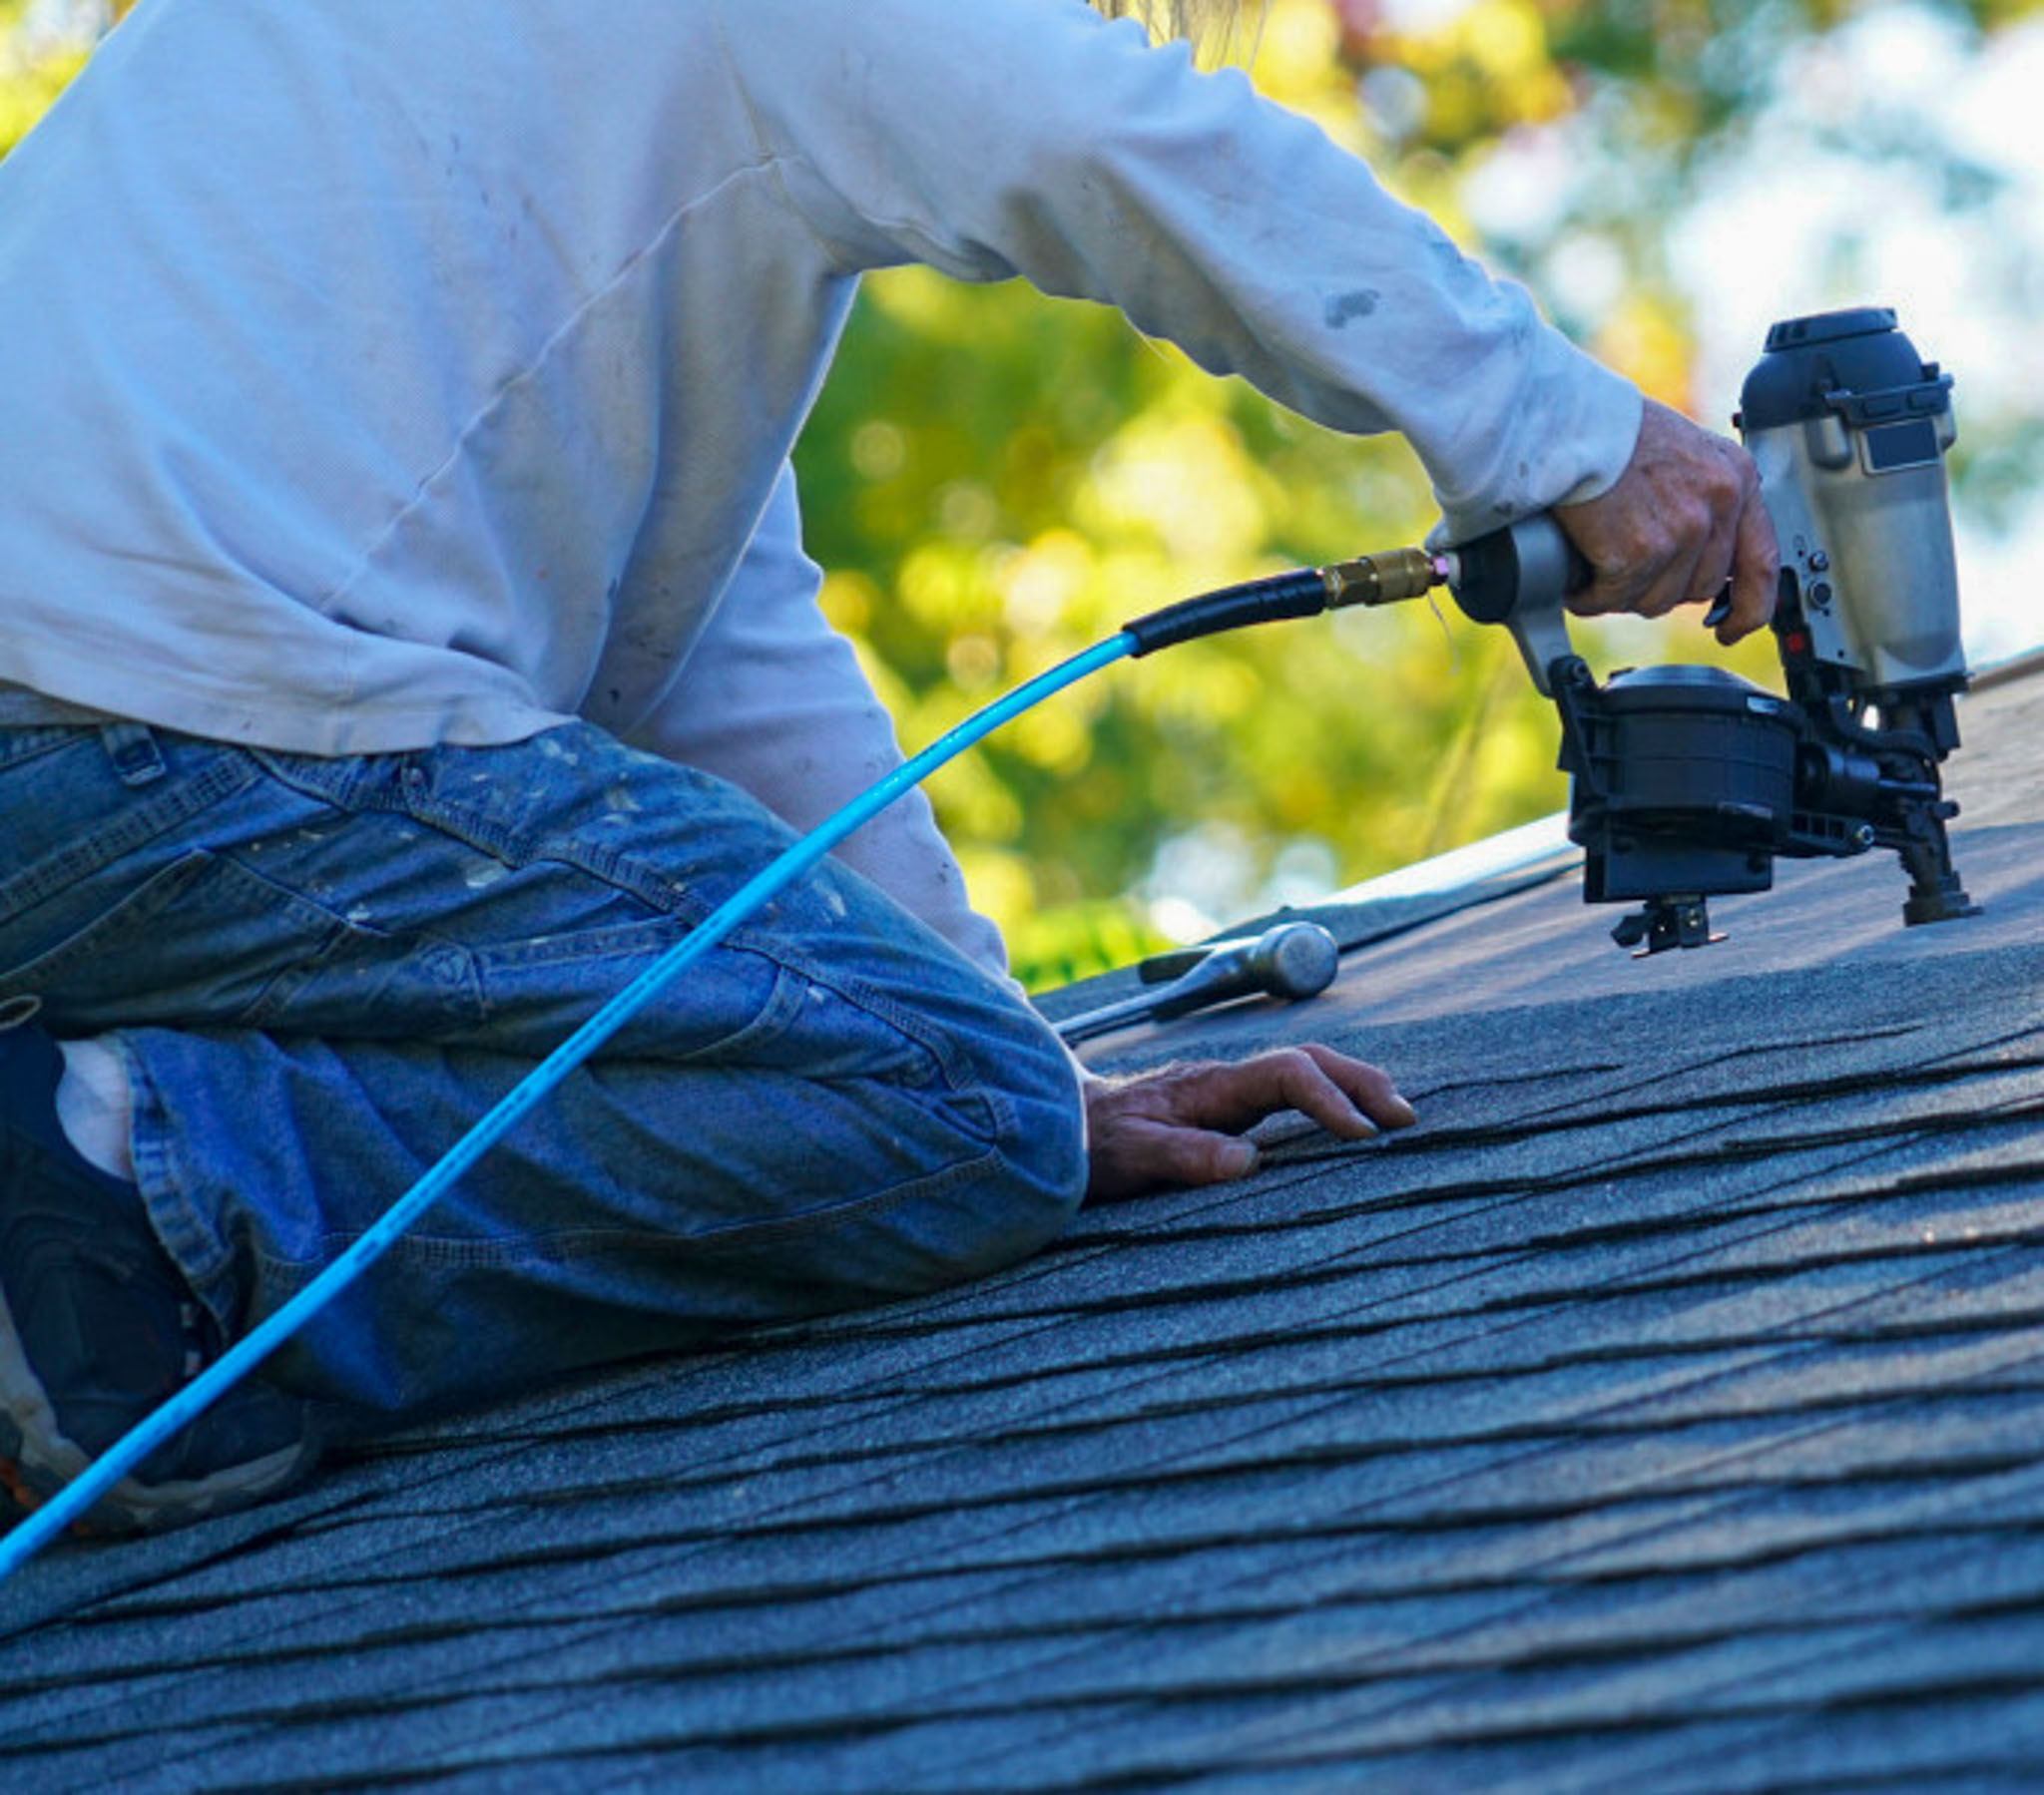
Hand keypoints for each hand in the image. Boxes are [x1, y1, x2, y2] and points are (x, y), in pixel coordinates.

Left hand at [1082, 1044, 1416, 1202]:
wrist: (1063, 1124)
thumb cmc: (1094, 1144)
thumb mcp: (1131, 1157)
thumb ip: (1184, 1156)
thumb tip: (1248, 1162)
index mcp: (1209, 1087)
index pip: (1285, 1074)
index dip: (1328, 1098)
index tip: (1361, 1134)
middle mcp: (1226, 1080)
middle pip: (1309, 1060)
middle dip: (1360, 1082)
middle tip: (1405, 1118)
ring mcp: (1230, 1090)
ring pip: (1305, 1070)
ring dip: (1353, 1086)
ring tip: (1397, 1118)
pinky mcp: (1229, 1106)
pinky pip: (1292, 1092)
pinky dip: (1331, 1099)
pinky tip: (1354, 1123)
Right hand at [1555, 399, 1779, 644]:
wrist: (1568, 423)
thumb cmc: (1611, 432)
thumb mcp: (1682, 454)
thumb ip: (1700, 500)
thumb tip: (1694, 561)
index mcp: (1735, 477)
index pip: (1761, 560)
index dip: (1750, 607)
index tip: (1732, 628)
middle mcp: (1718, 503)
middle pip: (1699, 589)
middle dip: (1660, 589)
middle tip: (1625, 572)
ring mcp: (1681, 530)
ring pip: (1655, 600)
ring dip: (1621, 593)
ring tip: (1594, 565)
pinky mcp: (1639, 552)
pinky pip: (1613, 598)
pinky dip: (1588, 594)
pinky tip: (1576, 575)